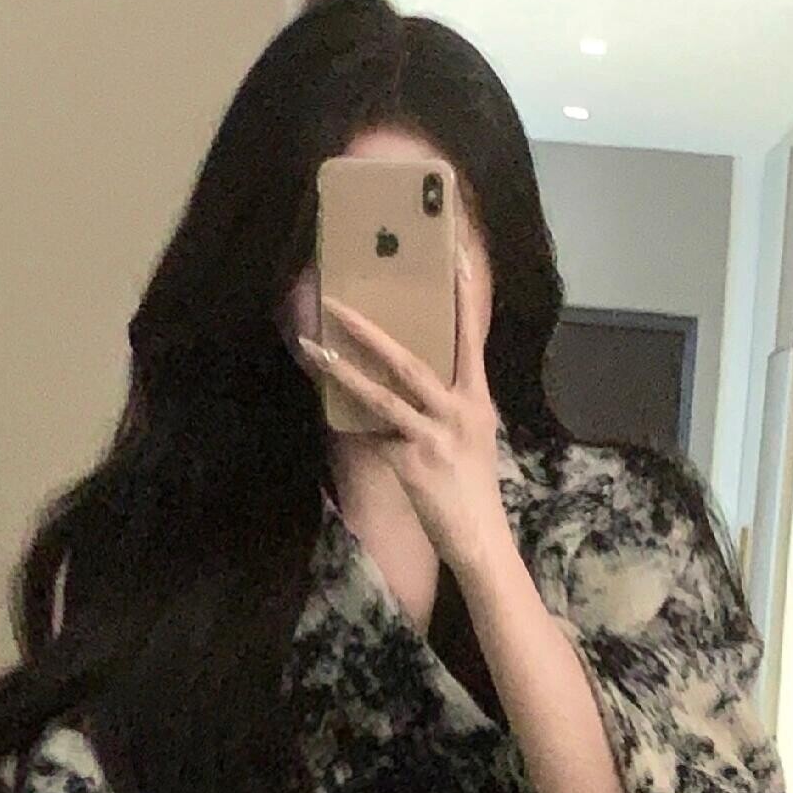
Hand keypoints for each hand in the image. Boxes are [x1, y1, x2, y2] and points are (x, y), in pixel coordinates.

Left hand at [294, 244, 513, 578]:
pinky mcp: (410, 463)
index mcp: (477, 398)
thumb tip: (415, 377)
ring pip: (382, 396)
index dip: (464, 297)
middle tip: (338, 303)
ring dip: (343, 371)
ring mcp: (433, 437)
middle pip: (411, 361)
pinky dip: (352, 426)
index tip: (456, 256)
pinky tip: (329, 409)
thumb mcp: (472, 434)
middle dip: (370, 331)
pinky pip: (373, 436)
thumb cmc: (472, 484)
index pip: (471, 338)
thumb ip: (448, 403)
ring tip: (313, 347)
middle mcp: (458, 411)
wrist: (479, 537)